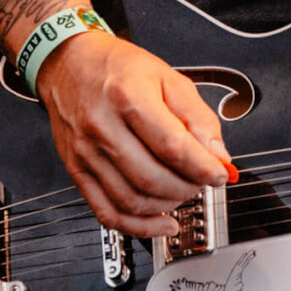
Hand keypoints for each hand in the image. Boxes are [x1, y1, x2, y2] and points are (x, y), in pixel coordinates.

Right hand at [36, 31, 233, 237]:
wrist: (69, 64)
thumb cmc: (118, 68)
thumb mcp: (169, 78)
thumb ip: (198, 117)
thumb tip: (217, 154)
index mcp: (128, 97)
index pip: (172, 146)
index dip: (202, 167)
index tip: (220, 173)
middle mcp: (102, 127)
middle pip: (151, 178)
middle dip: (188, 188)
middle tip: (202, 181)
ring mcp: (86, 152)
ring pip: (131, 200)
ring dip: (167, 206)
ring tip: (184, 193)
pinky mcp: (76, 171)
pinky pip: (106, 212)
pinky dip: (138, 227)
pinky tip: (161, 223)